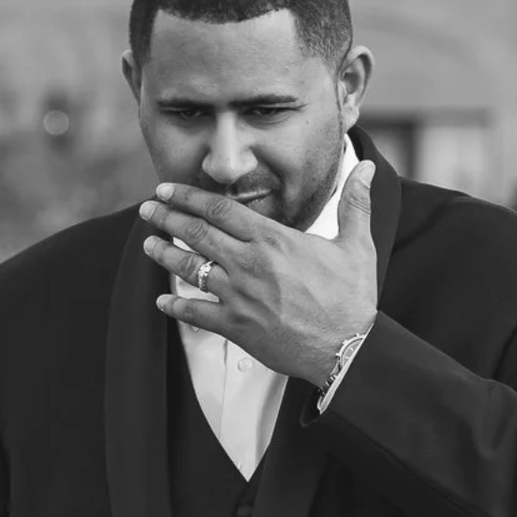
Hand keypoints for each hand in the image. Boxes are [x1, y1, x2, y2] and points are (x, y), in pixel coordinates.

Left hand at [137, 163, 378, 386]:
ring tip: (148, 244)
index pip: (220, 208)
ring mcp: (239, 296)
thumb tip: (368, 168)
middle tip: (148, 209)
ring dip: (164, 254)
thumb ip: (355, 203)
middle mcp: (250, 263)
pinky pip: (195, 313)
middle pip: (197, 233)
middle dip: (167, 217)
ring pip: (189, 269)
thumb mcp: (357, 245)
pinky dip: (175, 307)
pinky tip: (162, 302)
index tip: (168, 189)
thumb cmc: (351, 299)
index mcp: (274, 239)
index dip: (188, 196)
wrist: (346, 348)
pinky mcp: (235, 326)